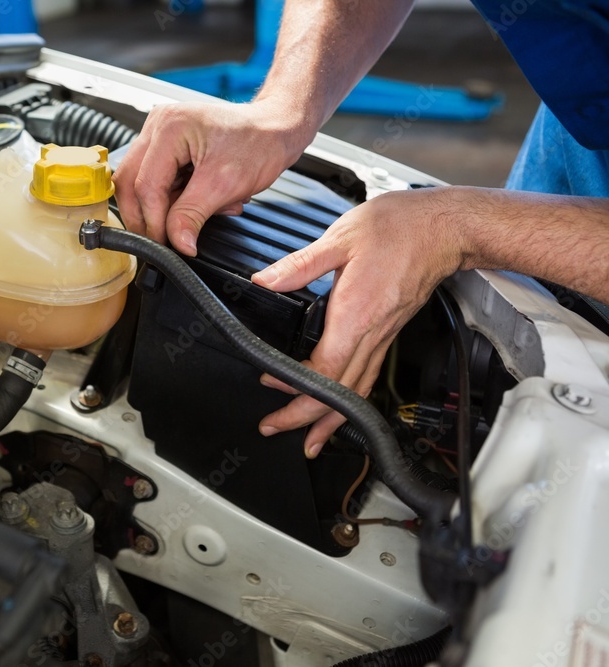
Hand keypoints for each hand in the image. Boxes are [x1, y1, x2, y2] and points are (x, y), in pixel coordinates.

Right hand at [112, 99, 311, 255]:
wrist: (276, 130)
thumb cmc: (259, 143)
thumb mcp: (224, 185)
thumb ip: (192, 216)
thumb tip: (176, 243)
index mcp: (169, 127)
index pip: (145, 185)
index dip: (153, 221)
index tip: (165, 245)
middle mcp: (158, 125)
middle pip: (130, 182)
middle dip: (146, 216)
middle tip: (161, 241)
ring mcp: (160, 134)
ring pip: (140, 183)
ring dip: (163, 207)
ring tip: (196, 214)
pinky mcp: (167, 146)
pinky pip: (157, 180)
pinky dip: (174, 199)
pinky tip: (200, 202)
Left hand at [251, 187, 464, 457]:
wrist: (444, 227)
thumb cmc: (400, 228)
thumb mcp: (341, 238)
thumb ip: (300, 264)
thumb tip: (265, 280)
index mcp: (356, 314)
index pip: (324, 369)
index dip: (295, 385)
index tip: (270, 386)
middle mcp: (372, 334)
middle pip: (339, 392)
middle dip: (305, 418)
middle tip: (274, 428)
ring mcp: (383, 337)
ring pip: (356, 391)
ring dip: (331, 420)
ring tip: (309, 440)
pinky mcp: (389, 333)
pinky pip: (367, 376)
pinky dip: (350, 398)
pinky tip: (339, 405)